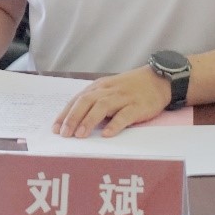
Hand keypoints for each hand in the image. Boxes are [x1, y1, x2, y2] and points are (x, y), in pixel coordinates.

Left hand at [53, 67, 171, 137]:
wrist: (158, 80)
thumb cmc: (130, 88)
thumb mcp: (109, 90)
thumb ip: (94, 102)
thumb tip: (75, 120)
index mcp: (99, 87)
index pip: (78, 100)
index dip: (65, 114)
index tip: (55, 128)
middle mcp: (108, 90)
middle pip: (86, 101)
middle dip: (73, 117)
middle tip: (65, 134)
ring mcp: (123, 97)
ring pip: (102, 107)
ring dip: (89, 120)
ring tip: (80, 135)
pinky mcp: (138, 106)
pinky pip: (125, 115)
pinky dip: (115, 124)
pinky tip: (107, 134)